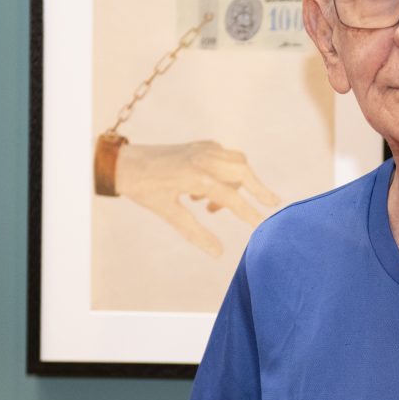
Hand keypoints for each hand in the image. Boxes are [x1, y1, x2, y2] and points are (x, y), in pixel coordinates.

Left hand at [114, 141, 278, 255]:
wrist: (125, 162)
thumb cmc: (144, 189)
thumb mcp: (168, 213)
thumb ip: (195, 232)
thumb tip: (218, 253)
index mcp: (197, 176)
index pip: (232, 197)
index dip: (249, 213)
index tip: (262, 226)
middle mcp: (204, 158)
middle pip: (243, 171)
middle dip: (259, 188)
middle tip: (273, 203)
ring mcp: (203, 149)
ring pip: (236, 161)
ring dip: (240, 180)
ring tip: (215, 208)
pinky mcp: (199, 146)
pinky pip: (224, 156)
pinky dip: (226, 172)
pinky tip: (205, 193)